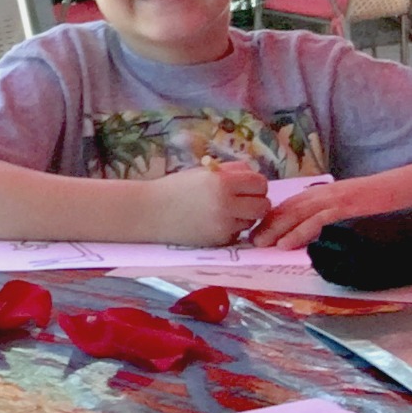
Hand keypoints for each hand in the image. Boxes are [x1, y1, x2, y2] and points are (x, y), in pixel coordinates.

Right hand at [152, 162, 269, 245]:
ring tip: (224, 213)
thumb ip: (230, 171)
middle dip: (255, 202)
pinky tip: (214, 223)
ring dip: (244, 217)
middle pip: (263, 205)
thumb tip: (253, 176)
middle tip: (241, 202)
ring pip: (252, 221)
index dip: (255, 185)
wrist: (148, 212)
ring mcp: (223, 224)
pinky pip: (237, 234)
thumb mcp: (201, 172)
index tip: (245, 187)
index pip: (260, 183)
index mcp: (222, 181)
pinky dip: (231, 229)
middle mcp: (226, 203)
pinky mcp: (218, 240)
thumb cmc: (174, 188)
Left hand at [252, 175, 402, 248]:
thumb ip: (320, 212)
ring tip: (261, 244)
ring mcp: (331, 199)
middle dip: (266, 225)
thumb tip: (302, 229)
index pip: (286, 205)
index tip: (254, 232)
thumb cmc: (369, 199)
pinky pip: (316, 221)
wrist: (395, 187)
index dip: (268, 219)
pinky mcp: (343, 207)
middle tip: (251, 241)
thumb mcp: (339, 204)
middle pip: (286, 209)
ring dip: (276, 230)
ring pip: (296, 214)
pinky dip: (299, 233)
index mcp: (317, 193)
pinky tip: (286, 244)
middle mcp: (319, 193)